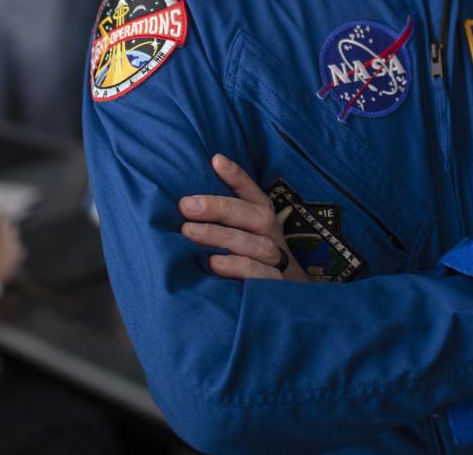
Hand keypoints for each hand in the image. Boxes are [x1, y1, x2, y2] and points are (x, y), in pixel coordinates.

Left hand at [179, 154, 309, 281]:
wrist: (289, 311)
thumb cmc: (252, 270)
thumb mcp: (241, 243)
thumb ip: (221, 225)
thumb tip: (183, 206)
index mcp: (265, 223)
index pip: (254, 195)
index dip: (238, 177)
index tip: (215, 160)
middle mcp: (273, 239)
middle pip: (254, 216)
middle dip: (220, 208)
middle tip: (186, 206)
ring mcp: (279, 264)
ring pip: (256, 244)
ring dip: (222, 236)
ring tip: (190, 233)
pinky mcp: (277, 289)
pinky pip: (262, 275)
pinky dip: (239, 267)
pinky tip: (213, 264)